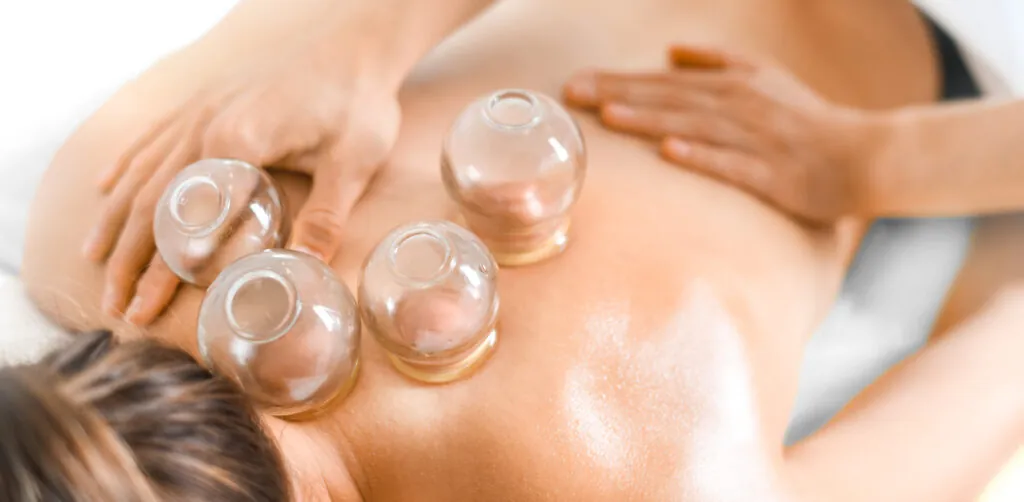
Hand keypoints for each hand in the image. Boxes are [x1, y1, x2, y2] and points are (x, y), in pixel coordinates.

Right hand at [82, 42, 400, 325]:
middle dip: (128, 260)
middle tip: (116, 306)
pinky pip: (154, 137)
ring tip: (95, 261)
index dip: (161, 274)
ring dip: (116, 220)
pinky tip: (107, 190)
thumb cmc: (357, 102)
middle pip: (150, 202)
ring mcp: (199, 110)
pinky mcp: (205, 101)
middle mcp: (205, 126)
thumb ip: (325, 217)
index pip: (185, 223)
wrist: (354, 41)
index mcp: (237, 144)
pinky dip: (127, 166)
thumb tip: (306, 270)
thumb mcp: (352, 163)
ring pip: (142, 171)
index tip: (144, 311)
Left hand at [563, 45, 879, 222]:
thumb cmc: (806, 118)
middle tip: (571, 94)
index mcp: (731, 85)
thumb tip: (671, 51)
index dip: (618, 80)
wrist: (863, 155)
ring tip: (609, 115)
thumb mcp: (764, 77)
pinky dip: (701, 155)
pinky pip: (730, 164)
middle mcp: (737, 107)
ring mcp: (753, 140)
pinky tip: (670, 152)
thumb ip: (716, 61)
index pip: (662, 81)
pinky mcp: (770, 175)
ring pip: (693, 125)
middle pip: (668, 99)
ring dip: (650, 119)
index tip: (575, 83)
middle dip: (617, 94)